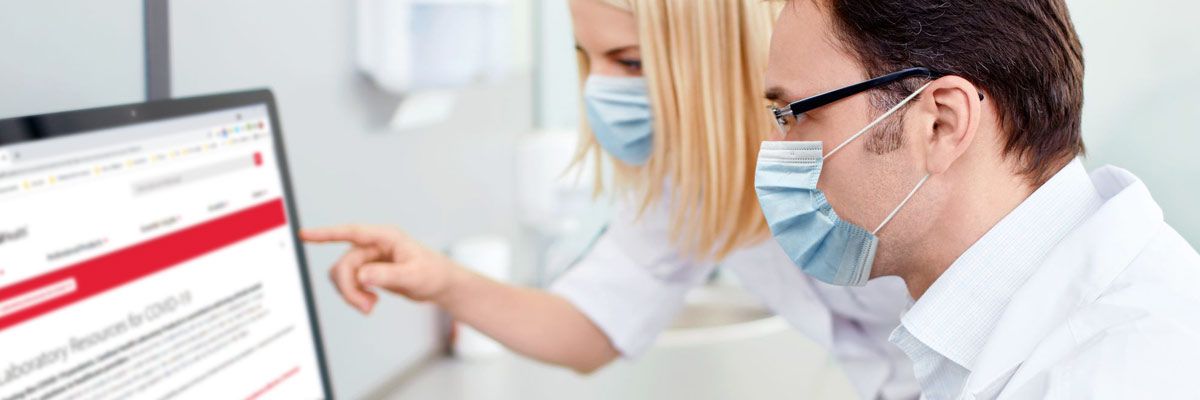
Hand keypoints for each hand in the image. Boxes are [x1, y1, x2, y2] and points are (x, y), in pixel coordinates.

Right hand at [301, 225, 458, 313]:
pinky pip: (349, 284)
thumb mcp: (413, 276)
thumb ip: (387, 275)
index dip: (325, 234)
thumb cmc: (432, 273)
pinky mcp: (368, 272)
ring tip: (371, 306)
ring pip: (342, 276)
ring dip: (351, 294)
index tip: (303, 234)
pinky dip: (355, 296)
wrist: (440, 284)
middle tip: (367, 308)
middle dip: (349, 289)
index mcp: (385, 237)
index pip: (350, 232)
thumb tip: (362, 275)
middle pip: (344, 264)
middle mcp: (373, 245)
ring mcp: (369, 259)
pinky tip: (371, 303)